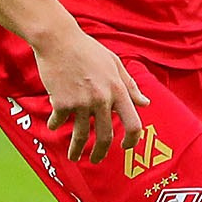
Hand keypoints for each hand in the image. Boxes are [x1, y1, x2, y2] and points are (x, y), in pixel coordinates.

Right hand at [33, 26, 149, 163]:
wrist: (59, 41)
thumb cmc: (89, 51)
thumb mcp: (115, 64)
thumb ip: (131, 86)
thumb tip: (146, 103)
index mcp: (119, 90)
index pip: (133, 122)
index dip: (132, 139)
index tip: (126, 147)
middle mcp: (103, 99)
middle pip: (106, 135)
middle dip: (101, 152)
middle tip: (97, 160)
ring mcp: (82, 102)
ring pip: (81, 135)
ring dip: (76, 149)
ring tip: (73, 157)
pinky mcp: (61, 102)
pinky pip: (59, 121)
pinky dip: (56, 125)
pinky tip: (54, 125)